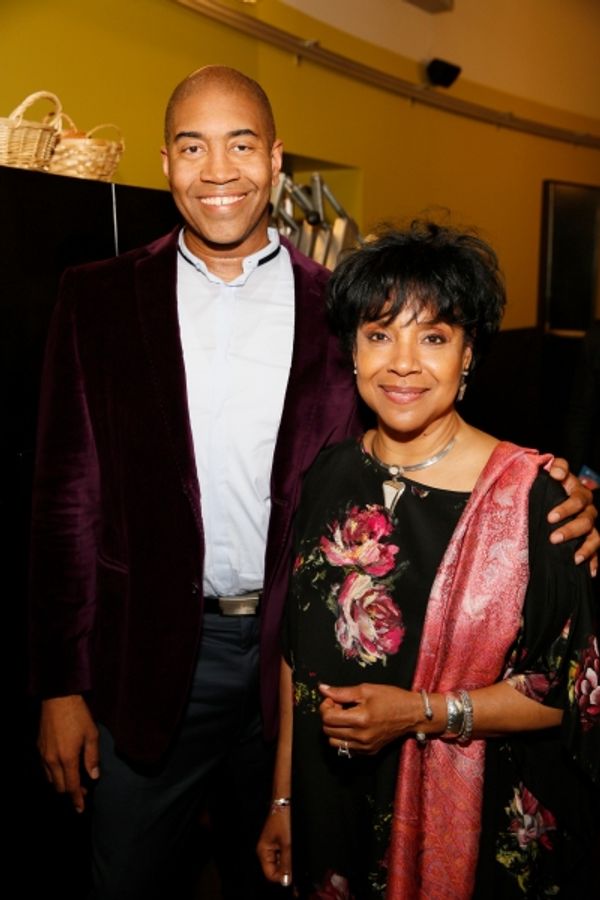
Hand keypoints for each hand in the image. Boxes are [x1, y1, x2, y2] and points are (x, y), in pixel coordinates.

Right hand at [38, 695, 99, 812]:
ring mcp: (43, 755)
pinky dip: (54, 774)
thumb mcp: (92, 734)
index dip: (77, 799)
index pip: (72, 787)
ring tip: (74, 779)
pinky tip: (62, 768)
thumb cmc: (78, 715)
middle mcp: (52, 760)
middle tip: (83, 790)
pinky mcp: (39, 748)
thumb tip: (93, 776)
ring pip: (50, 779)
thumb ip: (92, 757)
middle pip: (59, 787)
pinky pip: (45, 768)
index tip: (80, 809)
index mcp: (67, 758)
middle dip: (71, 792)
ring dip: (62, 783)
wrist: (58, 698)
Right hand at [257, 807, 291, 887]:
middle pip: (275, 869)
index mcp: (263, 852)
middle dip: (286, 869)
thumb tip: (286, 881)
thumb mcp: (287, 844)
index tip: (293, 876)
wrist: (286, 802)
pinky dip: (289, 855)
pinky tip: (294, 849)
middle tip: (296, 862)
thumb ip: (286, 863)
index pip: (270, 874)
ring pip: (281, 862)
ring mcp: (272, 846)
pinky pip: (283, 854)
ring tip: (294, 851)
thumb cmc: (284, 820)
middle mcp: (266, 851)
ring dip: (288, 861)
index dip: (281, 877)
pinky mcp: (279, 841)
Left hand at [318, 683, 421, 754]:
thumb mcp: (366, 689)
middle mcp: (361, 737)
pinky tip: (353, 726)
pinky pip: (346, 748)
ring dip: (334, 728)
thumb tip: (322, 688)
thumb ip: (341, 692)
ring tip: (345, 717)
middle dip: (329, 716)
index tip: (333, 699)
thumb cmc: (391, 698)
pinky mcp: (369, 752)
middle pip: (328, 730)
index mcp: (360, 719)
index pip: (328, 718)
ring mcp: (365, 747)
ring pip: (334, 742)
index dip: (326, 706)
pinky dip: (344, 737)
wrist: (412, 714)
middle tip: (340, 706)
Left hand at [547, 458, 598, 573]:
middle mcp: (588, 510)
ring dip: (585, 548)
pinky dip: (594, 561)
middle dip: (570, 530)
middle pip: (585, 521)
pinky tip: (591, 572)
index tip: (550, 517)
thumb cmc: (550, 484)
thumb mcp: (551, 472)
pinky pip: (596, 551)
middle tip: (553, 538)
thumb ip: (556, 467)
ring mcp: (590, 525)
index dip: (566, 508)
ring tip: (574, 558)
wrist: (550, 495)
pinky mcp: (589, 539)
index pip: (577, 499)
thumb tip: (557, 473)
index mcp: (579, 492)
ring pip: (594, 537)